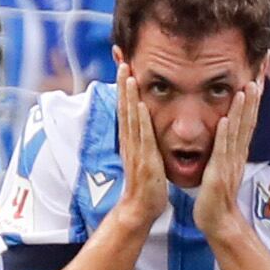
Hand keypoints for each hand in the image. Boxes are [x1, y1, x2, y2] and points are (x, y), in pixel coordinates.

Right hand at [114, 72, 167, 230]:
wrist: (141, 208)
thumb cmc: (147, 184)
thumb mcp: (145, 157)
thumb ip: (144, 141)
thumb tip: (145, 129)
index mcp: (132, 140)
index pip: (127, 109)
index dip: (124, 89)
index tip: (124, 68)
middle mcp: (130, 141)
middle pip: (124, 107)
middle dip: (122, 84)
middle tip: (122, 61)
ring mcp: (136, 150)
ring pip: (131, 117)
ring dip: (128, 96)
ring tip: (128, 74)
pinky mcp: (145, 160)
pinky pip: (142, 137)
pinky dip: (140, 120)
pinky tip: (141, 105)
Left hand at [195, 80, 260, 240]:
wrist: (218, 220)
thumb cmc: (216, 193)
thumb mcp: (223, 162)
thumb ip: (225, 145)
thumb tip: (225, 126)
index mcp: (237, 148)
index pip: (248, 115)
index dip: (254, 93)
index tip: (258, 71)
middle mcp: (238, 151)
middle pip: (250, 117)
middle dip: (255, 92)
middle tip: (261, 68)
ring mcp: (230, 161)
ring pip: (240, 130)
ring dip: (244, 109)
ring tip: (248, 87)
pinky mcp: (219, 172)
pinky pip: (223, 150)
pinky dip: (225, 134)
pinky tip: (227, 118)